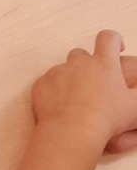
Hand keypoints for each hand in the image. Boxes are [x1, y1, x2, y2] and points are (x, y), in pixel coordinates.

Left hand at [31, 31, 136, 156]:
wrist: (71, 132)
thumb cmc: (106, 119)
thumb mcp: (135, 107)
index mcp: (104, 63)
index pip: (109, 38)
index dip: (114, 40)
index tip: (117, 48)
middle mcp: (79, 63)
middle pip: (82, 54)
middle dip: (87, 64)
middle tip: (94, 84)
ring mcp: (57, 72)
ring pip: (63, 69)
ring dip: (70, 78)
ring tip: (76, 100)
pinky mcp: (41, 84)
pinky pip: (48, 82)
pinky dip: (54, 90)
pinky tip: (61, 106)